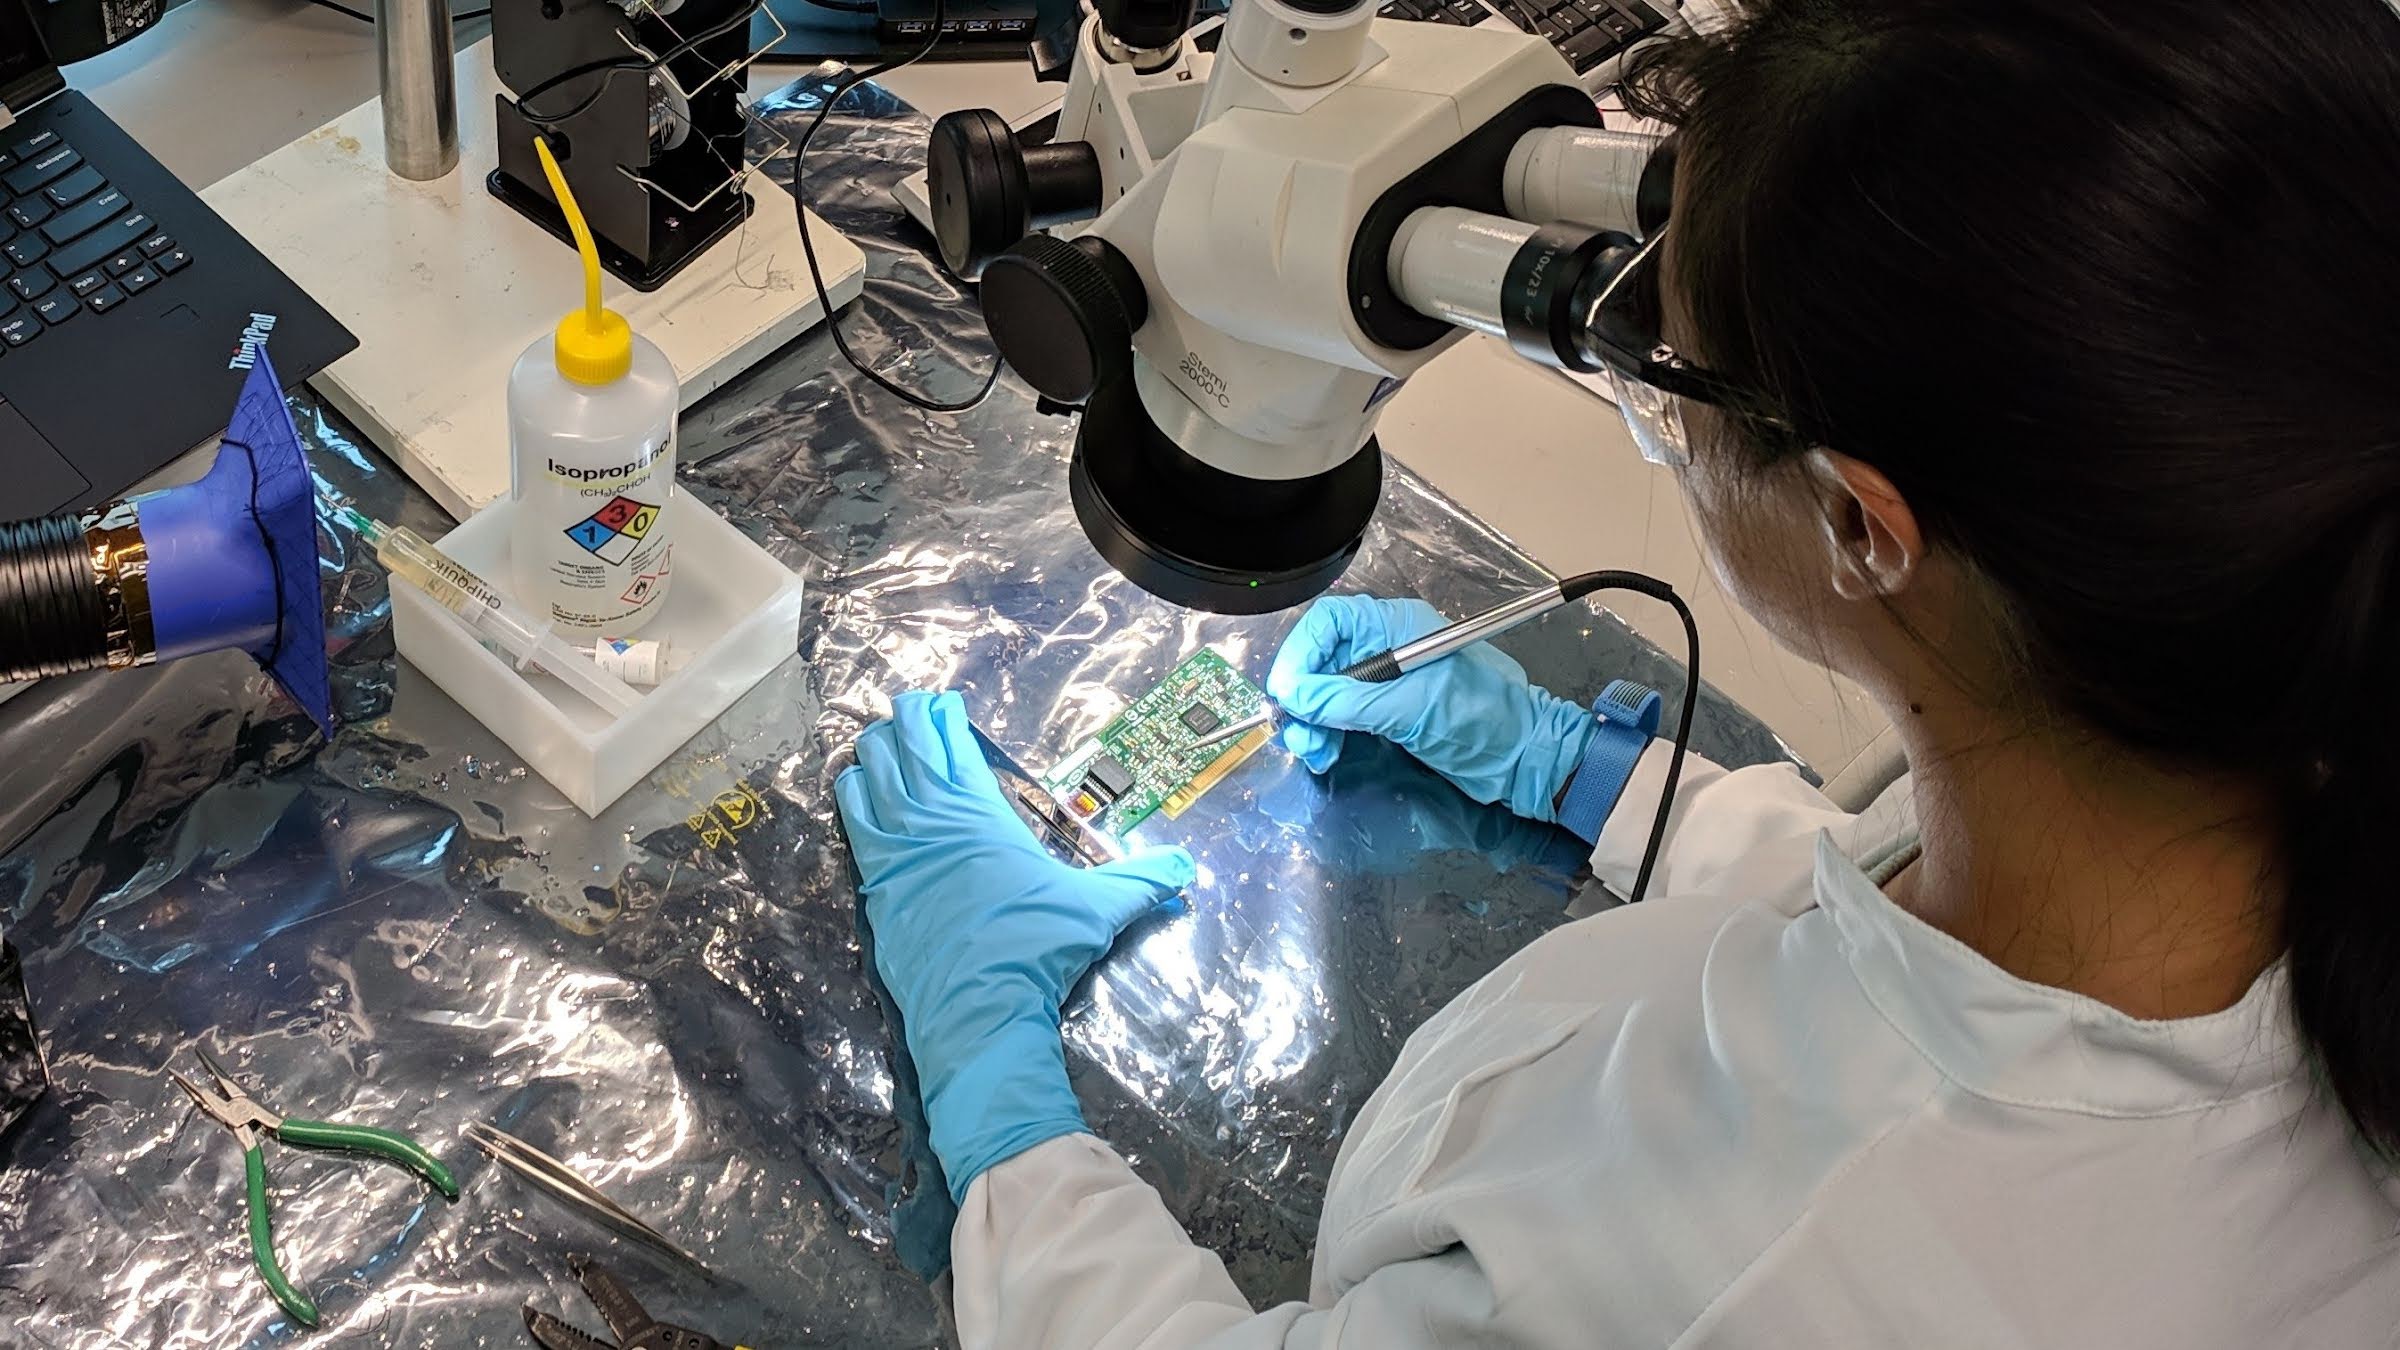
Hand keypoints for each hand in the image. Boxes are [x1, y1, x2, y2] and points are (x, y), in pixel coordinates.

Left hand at [835, 690, 1195, 1201]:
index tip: (946, 705)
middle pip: (899, 744)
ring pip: (866, 774)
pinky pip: (851, 818)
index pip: (948, 740)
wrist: (979, 1008)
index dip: (941, 713)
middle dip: (904, 721)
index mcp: (979, 812)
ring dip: (874, 752)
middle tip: (915, 717)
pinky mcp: (872, 883)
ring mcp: (895, 849)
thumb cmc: (1037, 948)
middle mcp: (930, 818)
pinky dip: (852, 793)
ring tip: (885, 746)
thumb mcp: (1098, 909)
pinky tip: (856, 787)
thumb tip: (1187, 869)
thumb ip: (1141, 881)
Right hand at [1267, 595, 1595, 823]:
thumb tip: (1295, 696)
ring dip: (1313, 721)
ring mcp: (1390, 681)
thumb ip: (1347, 701)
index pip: (1330, 623)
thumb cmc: (1481, 720)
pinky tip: (1326, 752)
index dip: (1301, 654)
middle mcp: (1388, 647)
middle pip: (1323, 659)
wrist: (1523, 758)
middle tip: (1297, 733)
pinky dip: (1330, 732)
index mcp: (1396, 627)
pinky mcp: (1392, 712)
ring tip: (1313, 751)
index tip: (1286, 691)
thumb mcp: (1409, 708)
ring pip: (1330, 692)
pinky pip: (1345, 714)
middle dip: (1304, 696)